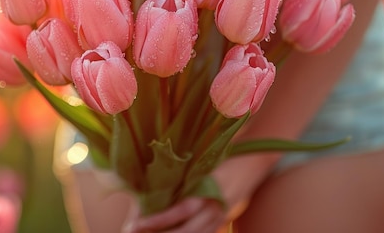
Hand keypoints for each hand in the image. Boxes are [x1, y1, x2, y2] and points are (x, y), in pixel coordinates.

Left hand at [122, 152, 275, 232]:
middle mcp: (214, 208)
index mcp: (209, 190)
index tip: (135, 224)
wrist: (251, 165)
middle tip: (132, 231)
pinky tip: (162, 232)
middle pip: (186, 231)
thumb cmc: (219, 158)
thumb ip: (179, 176)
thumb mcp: (201, 164)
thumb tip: (145, 188)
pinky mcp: (219, 223)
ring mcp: (218, 218)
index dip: (157, 220)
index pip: (181, 211)